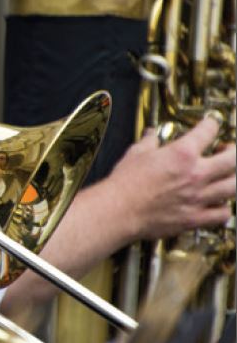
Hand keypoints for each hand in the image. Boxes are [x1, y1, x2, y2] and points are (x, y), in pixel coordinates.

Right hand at [109, 115, 235, 242]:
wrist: (119, 210)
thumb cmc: (125, 184)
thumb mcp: (136, 153)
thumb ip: (149, 142)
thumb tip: (152, 135)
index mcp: (182, 154)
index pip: (208, 131)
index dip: (211, 124)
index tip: (211, 124)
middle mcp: (196, 175)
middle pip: (233, 159)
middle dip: (233, 150)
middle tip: (227, 149)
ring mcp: (198, 197)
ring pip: (234, 187)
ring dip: (233, 178)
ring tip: (227, 175)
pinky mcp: (195, 218)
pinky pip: (223, 214)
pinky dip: (225, 208)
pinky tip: (218, 203)